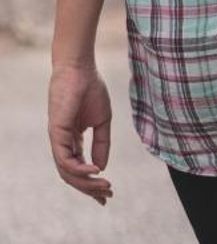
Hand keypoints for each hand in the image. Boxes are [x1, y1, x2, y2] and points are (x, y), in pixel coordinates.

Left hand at [47, 64, 113, 204]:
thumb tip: (101, 168)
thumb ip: (102, 144)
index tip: (109, 192)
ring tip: (105, 185)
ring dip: (86, 182)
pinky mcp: (56, 134)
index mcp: (72, 141)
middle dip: (90, 188)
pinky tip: (95, 170)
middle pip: (72, 175)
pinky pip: (65, 159)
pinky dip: (80, 168)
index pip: (79, 169)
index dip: (92, 183)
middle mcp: (62, 144)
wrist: (80, 70)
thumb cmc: (91, 91)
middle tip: (108, 195)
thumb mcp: (102, 122)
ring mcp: (58, 140)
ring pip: (67, 172)